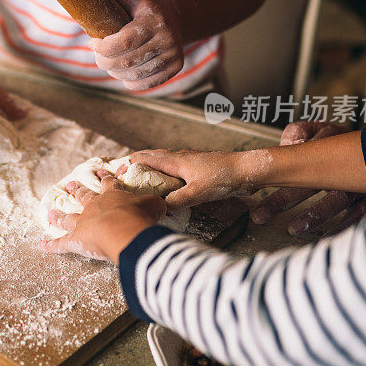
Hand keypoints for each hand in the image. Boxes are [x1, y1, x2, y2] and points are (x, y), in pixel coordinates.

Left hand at [41, 170, 165, 262]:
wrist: (125, 230)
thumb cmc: (141, 217)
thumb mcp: (155, 206)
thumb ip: (155, 204)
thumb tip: (161, 204)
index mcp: (113, 196)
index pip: (109, 184)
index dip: (104, 177)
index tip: (99, 171)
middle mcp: (95, 207)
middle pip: (83, 196)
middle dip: (76, 190)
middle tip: (69, 184)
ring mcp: (83, 223)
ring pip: (68, 218)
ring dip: (58, 216)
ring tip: (50, 212)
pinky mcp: (75, 240)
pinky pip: (61, 244)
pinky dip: (51, 246)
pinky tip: (41, 245)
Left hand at [91, 0, 183, 90]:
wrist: (178, 18)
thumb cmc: (147, 8)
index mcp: (154, 20)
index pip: (124, 41)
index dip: (103, 47)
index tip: (92, 43)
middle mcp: (168, 39)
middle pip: (126, 61)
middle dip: (104, 61)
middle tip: (97, 55)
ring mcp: (173, 55)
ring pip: (134, 74)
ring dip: (115, 72)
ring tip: (108, 63)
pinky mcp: (175, 68)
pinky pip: (146, 83)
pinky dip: (129, 81)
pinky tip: (122, 72)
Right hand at [128, 149, 257, 207]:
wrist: (248, 169)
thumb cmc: (223, 178)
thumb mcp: (197, 193)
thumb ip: (177, 201)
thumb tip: (161, 209)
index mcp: (175, 161)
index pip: (145, 158)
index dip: (129, 164)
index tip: (117, 173)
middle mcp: (180, 157)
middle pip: (152, 156)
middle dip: (136, 163)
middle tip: (124, 173)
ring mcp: (189, 160)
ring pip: (163, 160)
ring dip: (150, 166)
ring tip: (142, 178)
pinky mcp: (198, 166)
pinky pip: (174, 166)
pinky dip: (164, 171)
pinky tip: (168, 183)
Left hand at [250, 121, 365, 235]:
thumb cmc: (339, 142)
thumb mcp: (318, 129)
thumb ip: (297, 133)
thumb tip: (287, 145)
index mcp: (324, 144)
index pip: (294, 158)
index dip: (274, 172)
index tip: (250, 187)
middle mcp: (341, 163)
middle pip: (309, 181)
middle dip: (283, 199)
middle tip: (259, 216)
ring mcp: (359, 181)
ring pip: (337, 198)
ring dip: (315, 214)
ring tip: (293, 229)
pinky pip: (360, 213)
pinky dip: (344, 225)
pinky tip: (326, 237)